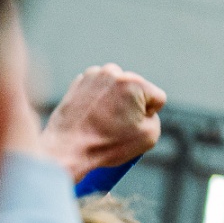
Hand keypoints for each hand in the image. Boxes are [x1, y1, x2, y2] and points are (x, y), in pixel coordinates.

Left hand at [41, 64, 164, 181]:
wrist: (66, 150)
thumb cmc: (107, 145)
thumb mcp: (149, 136)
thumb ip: (155, 118)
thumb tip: (143, 110)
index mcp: (134, 83)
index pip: (157, 97)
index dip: (150, 115)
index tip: (133, 126)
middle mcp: (114, 72)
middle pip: (136, 89)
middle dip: (132, 104)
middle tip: (118, 124)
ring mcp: (93, 75)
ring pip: (117, 86)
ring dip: (115, 99)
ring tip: (104, 120)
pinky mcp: (77, 82)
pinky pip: (98, 88)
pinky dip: (99, 99)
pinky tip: (92, 115)